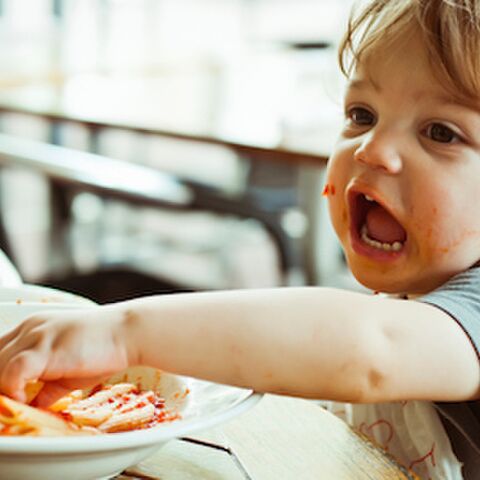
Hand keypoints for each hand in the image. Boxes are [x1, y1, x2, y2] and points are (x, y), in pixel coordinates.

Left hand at [0, 306, 132, 406]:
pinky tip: (26, 399)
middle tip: (10, 404)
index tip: (7, 397)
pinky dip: (13, 390)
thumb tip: (32, 406)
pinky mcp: (46, 348)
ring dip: (3, 390)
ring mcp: (37, 335)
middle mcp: (29, 328)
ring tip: (17, 405)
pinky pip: (13, 371)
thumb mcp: (68, 370)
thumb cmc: (105, 348)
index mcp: (32, 329)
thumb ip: (46, 386)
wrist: (129, 332)